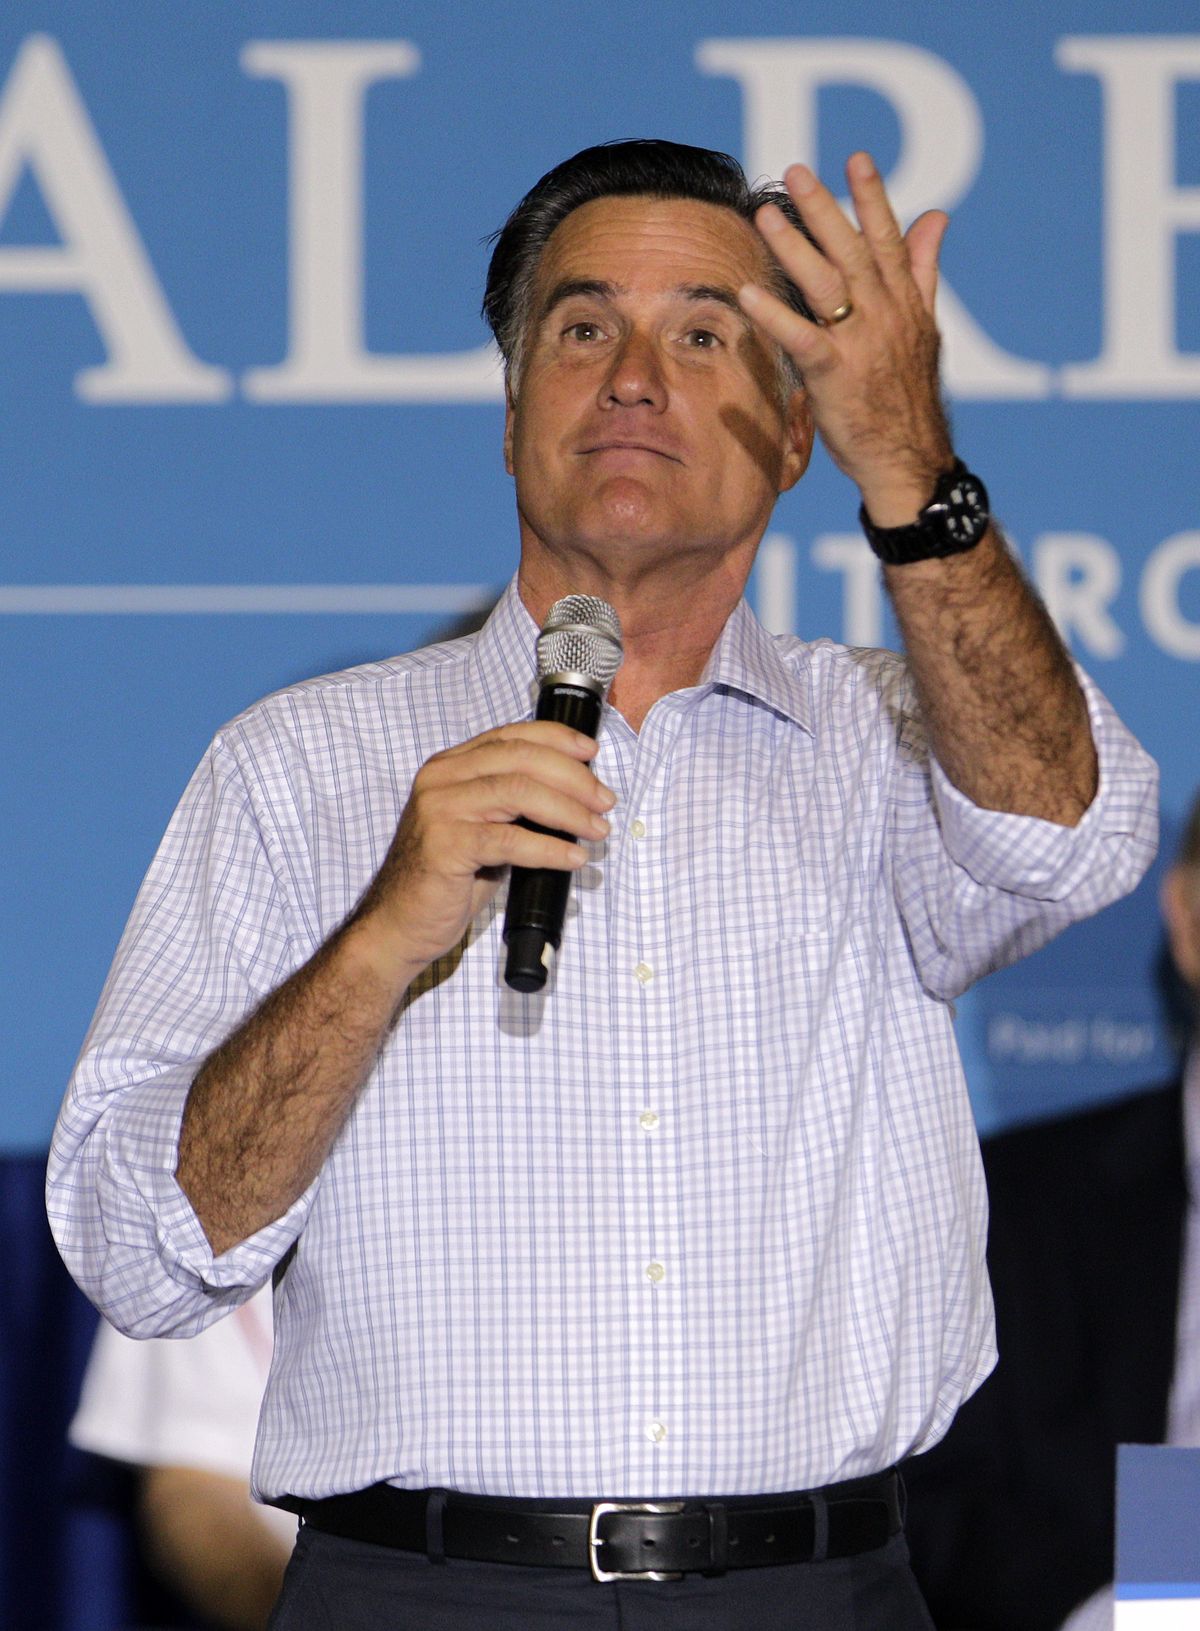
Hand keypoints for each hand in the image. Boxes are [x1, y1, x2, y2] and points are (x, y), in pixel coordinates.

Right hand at [355, 721, 614, 975]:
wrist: (400, 924)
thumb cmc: (448, 878)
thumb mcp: (484, 827)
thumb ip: (516, 803)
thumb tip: (577, 794)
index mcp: (450, 766)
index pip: (511, 735)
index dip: (557, 739)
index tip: (592, 753)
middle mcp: (441, 778)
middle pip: (521, 759)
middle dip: (573, 777)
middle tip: (605, 801)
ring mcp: (439, 810)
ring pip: (519, 792)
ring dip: (568, 810)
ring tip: (597, 830)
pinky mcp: (444, 846)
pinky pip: (509, 840)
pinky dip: (549, 848)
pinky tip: (573, 859)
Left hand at [738, 151, 953, 525]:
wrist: (910, 462)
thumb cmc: (907, 399)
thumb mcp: (924, 328)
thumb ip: (922, 270)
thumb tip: (935, 216)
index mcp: (905, 303)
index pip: (888, 240)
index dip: (872, 198)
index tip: (854, 158)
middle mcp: (886, 316)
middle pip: (853, 251)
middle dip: (826, 208)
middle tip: (796, 172)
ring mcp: (862, 345)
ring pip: (828, 285)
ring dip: (795, 247)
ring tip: (766, 214)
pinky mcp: (837, 377)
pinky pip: (803, 339)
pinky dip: (776, 315)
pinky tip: (748, 294)